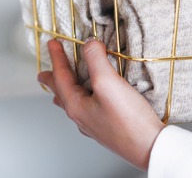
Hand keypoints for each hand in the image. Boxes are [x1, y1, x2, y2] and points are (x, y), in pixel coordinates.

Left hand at [37, 39, 164, 170]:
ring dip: (66, 92)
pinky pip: (88, 109)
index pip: (60, 76)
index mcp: (76, 106)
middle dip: (52, 81)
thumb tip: (89, 44)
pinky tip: (91, 101)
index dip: (56, 57)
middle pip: (61, 94)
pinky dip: (84, 98)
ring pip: (73, 104)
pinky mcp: (109, 127)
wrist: (149, 147)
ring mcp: (95, 124)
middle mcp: (82, 117)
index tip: (52, 43)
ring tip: (61, 89)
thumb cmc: (127, 120)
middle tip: (42, 74)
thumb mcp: (107, 82)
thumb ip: (95, 60)